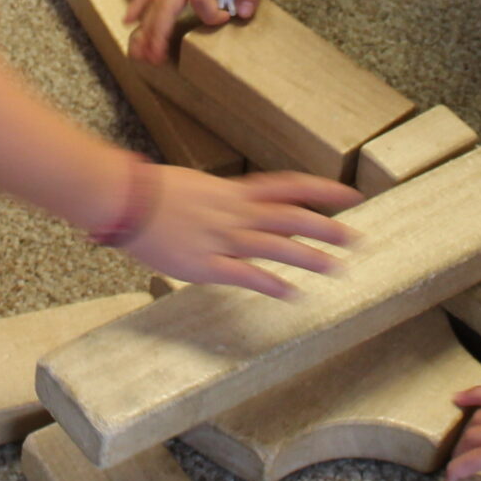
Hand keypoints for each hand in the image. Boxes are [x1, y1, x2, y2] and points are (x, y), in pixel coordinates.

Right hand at [121, 167, 358, 298]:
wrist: (125, 198)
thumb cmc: (153, 192)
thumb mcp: (197, 187)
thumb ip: (223, 200)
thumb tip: (242, 206)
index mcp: (234, 192)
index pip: (289, 186)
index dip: (322, 190)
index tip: (350, 195)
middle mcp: (235, 213)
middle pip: (290, 217)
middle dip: (326, 227)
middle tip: (356, 238)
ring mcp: (222, 238)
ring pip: (275, 245)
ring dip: (308, 257)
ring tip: (336, 267)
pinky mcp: (205, 264)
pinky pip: (244, 274)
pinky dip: (269, 284)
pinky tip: (290, 293)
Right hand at [125, 0, 273, 64]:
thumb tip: (244, 13)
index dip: (211, 13)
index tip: (227, 17)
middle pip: (166, 3)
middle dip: (159, 31)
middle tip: (156, 58)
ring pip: (156, 0)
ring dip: (146, 26)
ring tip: (139, 52)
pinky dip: (139, 5)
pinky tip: (129, 22)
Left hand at [444, 387, 480, 480]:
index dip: (475, 395)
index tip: (459, 398)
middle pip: (480, 418)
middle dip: (466, 433)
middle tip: (460, 451)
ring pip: (474, 435)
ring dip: (461, 452)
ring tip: (456, 468)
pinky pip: (476, 459)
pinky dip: (460, 467)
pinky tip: (452, 478)